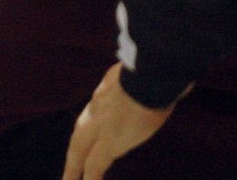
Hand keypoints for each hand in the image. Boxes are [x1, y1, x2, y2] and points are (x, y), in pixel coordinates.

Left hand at [61, 63, 179, 179]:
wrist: (151, 73)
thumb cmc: (156, 68)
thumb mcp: (145, 70)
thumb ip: (146, 79)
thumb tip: (168, 80)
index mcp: (106, 90)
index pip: (95, 111)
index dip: (92, 125)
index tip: (90, 136)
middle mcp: (97, 107)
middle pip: (79, 133)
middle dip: (74, 152)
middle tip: (69, 169)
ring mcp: (100, 125)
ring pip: (78, 151)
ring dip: (72, 169)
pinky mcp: (109, 141)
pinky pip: (95, 166)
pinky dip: (92, 178)